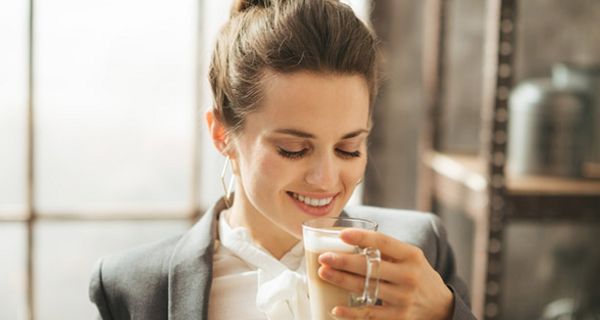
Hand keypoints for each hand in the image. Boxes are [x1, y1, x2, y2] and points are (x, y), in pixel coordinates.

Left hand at [317, 229, 453, 319]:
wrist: (440, 306)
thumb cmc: (417, 275)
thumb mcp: (410, 258)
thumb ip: (387, 251)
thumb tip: (350, 240)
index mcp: (411, 256)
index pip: (384, 243)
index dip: (362, 238)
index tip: (341, 234)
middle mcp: (409, 276)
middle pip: (372, 267)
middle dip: (345, 261)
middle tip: (324, 257)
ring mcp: (404, 299)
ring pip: (367, 289)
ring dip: (342, 281)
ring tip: (324, 273)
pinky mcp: (399, 318)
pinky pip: (371, 315)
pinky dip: (352, 313)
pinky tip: (336, 309)